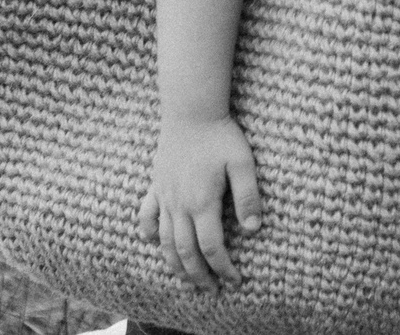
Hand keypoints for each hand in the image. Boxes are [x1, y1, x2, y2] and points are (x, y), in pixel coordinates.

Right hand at [139, 115, 262, 293]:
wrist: (191, 109)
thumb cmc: (221, 135)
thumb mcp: (243, 163)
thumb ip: (248, 197)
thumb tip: (254, 230)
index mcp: (202, 202)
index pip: (212, 247)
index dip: (223, 268)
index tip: (235, 280)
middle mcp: (179, 205)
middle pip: (186, 252)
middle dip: (199, 276)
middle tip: (212, 290)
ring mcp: (164, 196)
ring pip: (164, 241)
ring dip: (176, 265)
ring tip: (188, 279)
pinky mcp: (155, 185)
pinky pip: (146, 215)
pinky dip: (147, 233)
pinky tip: (151, 243)